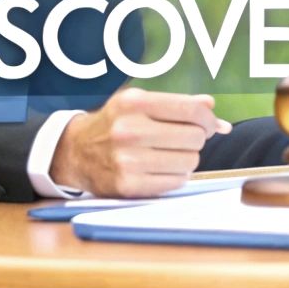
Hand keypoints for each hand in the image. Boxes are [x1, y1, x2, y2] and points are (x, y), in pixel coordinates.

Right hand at [50, 87, 231, 196]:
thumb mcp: (140, 103)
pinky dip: (175, 176)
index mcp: (134, 102)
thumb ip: (177, 103)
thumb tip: (212, 107)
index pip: (191, 110)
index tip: (209, 124)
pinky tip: (160, 169)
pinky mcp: (128, 185)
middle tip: (183, 140)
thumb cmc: (116, 123)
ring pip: (190, 161)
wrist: (76, 152)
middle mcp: (129, 130)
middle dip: (196, 139)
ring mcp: (127, 160)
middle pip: (195, 137)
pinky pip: (176, 182)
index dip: (208, 119)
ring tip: (168, 154)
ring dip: (186, 159)